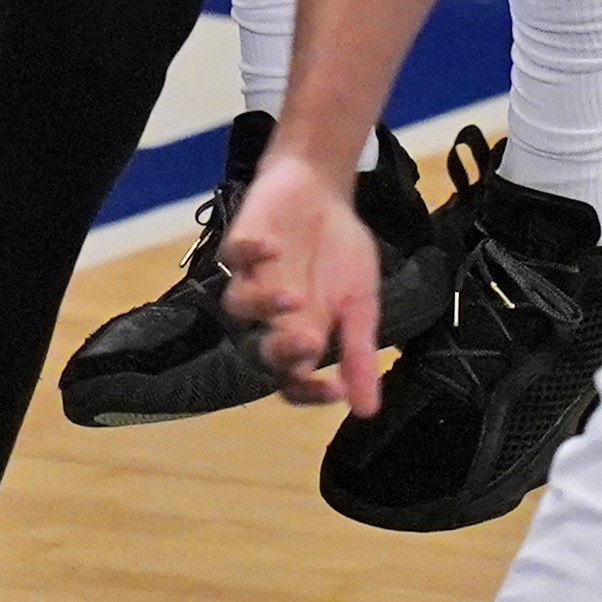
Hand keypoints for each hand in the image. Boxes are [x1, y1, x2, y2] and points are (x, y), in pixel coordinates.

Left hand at [218, 143, 382, 410]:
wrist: (324, 190)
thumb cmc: (340, 248)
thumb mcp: (361, 302)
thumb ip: (360, 353)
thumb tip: (368, 411)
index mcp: (302, 333)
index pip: (293, 380)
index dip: (308, 392)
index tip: (335, 390)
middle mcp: (272, 314)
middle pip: (262, 349)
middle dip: (283, 351)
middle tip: (310, 341)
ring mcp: (253, 277)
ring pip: (239, 306)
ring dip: (263, 305)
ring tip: (294, 297)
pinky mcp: (241, 242)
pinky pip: (233, 255)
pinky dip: (250, 253)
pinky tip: (273, 247)